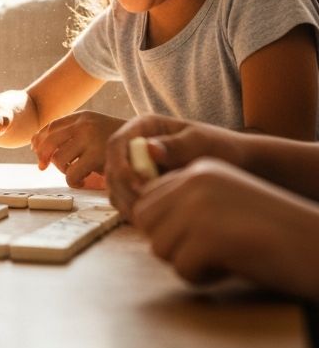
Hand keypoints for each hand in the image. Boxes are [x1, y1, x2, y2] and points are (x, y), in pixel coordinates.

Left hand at [30, 111, 123, 186]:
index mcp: (83, 116)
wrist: (151, 143)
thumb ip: (73, 133)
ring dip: (64, 170)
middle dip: (42, 155)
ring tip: (77, 172)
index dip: (40, 140)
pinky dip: (74, 181)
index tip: (37, 151)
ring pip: (59, 159)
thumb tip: (36, 144)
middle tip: (43, 167)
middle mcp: (84, 124)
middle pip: (49, 141)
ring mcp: (90, 139)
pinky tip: (84, 181)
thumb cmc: (121, 141)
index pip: (51, 127)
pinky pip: (71, 174)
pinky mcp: (97, 156)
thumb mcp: (97, 129)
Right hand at [105, 115, 245, 219]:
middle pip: (111, 168)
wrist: (236, 164)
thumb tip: (150, 149)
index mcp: (144, 128)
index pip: (116, 144)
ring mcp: (135, 167)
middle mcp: (134, 146)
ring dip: (126, 203)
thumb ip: (176, 145)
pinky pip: (126, 200)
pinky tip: (154, 219)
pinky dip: (134, 211)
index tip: (141, 186)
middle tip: (144, 208)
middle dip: (123, 190)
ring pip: (115, 187)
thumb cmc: (220, 147)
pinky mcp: (140, 186)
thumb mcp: (201, 142)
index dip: (121, 166)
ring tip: (151, 216)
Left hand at [132, 158, 318, 298]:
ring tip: (225, 257)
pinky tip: (234, 267)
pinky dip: (203, 278)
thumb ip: (188, 204)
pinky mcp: (209, 236)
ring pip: (159, 247)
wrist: (318, 245)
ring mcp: (200, 206)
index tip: (198, 238)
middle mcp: (195, 181)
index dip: (165, 228)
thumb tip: (141, 220)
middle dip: (171, 245)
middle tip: (210, 251)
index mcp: (199, 170)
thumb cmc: (275, 232)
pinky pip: (181, 268)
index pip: (148, 200)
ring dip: (188, 262)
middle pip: (146, 223)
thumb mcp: (226, 204)